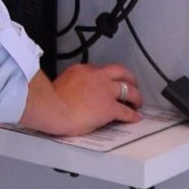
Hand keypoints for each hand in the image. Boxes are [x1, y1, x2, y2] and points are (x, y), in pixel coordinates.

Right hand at [15, 64, 142, 135]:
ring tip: (138, 102)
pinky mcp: (110, 107)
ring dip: (136, 95)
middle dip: (129, 78)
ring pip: (128, 89)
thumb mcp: (60, 83)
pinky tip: (136, 118)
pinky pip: (126, 111)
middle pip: (120, 72)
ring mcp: (106, 91)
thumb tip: (73, 92)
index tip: (108, 82)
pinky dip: (133, 115)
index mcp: (82, 70)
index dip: (107, 77)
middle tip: (132, 84)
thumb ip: (71, 84)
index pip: (100, 70)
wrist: (53, 108)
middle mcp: (97, 76)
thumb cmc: (50, 100)